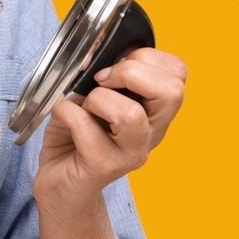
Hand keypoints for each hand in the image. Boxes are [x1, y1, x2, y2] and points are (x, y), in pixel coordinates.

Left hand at [34, 46, 186, 210]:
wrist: (60, 185)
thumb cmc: (76, 137)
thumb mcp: (92, 98)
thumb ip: (103, 77)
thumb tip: (98, 54)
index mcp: (155, 112)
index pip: (178, 74)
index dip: (146, 57)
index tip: (115, 65)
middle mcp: (151, 134)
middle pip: (172, 91)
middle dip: (131, 72)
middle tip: (102, 82)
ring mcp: (131, 154)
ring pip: (131, 114)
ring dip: (98, 98)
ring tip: (85, 107)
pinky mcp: (103, 166)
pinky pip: (85, 125)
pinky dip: (65, 111)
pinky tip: (62, 117)